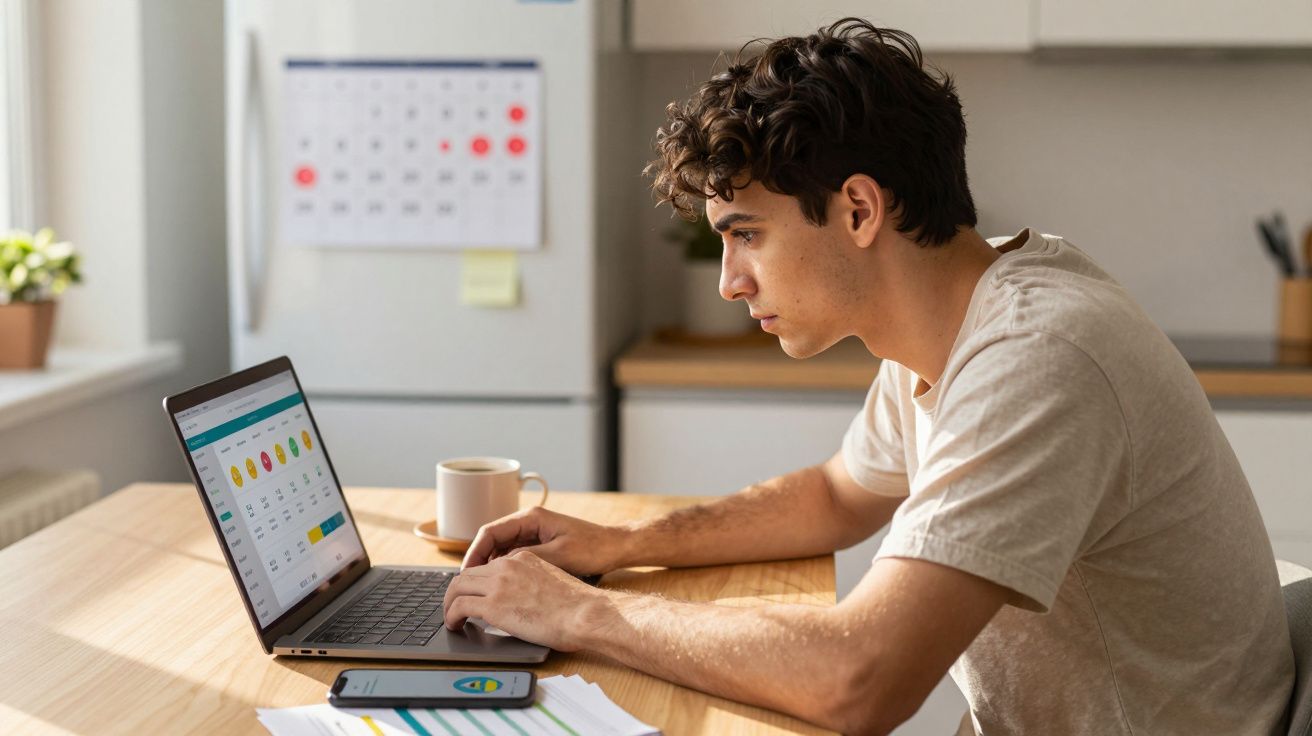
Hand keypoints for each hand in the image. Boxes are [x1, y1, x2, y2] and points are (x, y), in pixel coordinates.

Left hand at [442, 548, 600, 650]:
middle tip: (454, 607)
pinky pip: (458, 606)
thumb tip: (525, 600)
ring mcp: (498, 584)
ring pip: (457, 587)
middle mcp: (507, 566)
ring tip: (451, 619)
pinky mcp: (493, 605)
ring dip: (449, 604)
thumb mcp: (552, 582)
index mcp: (523, 558)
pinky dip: (451, 616)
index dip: (476, 581)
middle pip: (467, 573)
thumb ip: (533, 584)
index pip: (488, 565)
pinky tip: (454, 625)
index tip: (472, 594)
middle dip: (456, 591)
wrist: (584, 613)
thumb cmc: (578, 606)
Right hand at [461, 506, 629, 575]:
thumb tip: (498, 569)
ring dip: (490, 567)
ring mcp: (534, 533)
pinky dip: (504, 569)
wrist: (617, 547)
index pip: (489, 532)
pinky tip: (501, 585)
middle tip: (466, 585)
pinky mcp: (540, 545)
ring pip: (501, 549)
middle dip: (477, 562)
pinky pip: (513, 556)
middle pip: (491, 540)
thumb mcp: (558, 556)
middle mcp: (529, 522)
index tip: (464, 573)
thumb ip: (526, 559)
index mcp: (531, 518)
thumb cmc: (592, 548)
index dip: (473, 553)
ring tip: (480, 588)